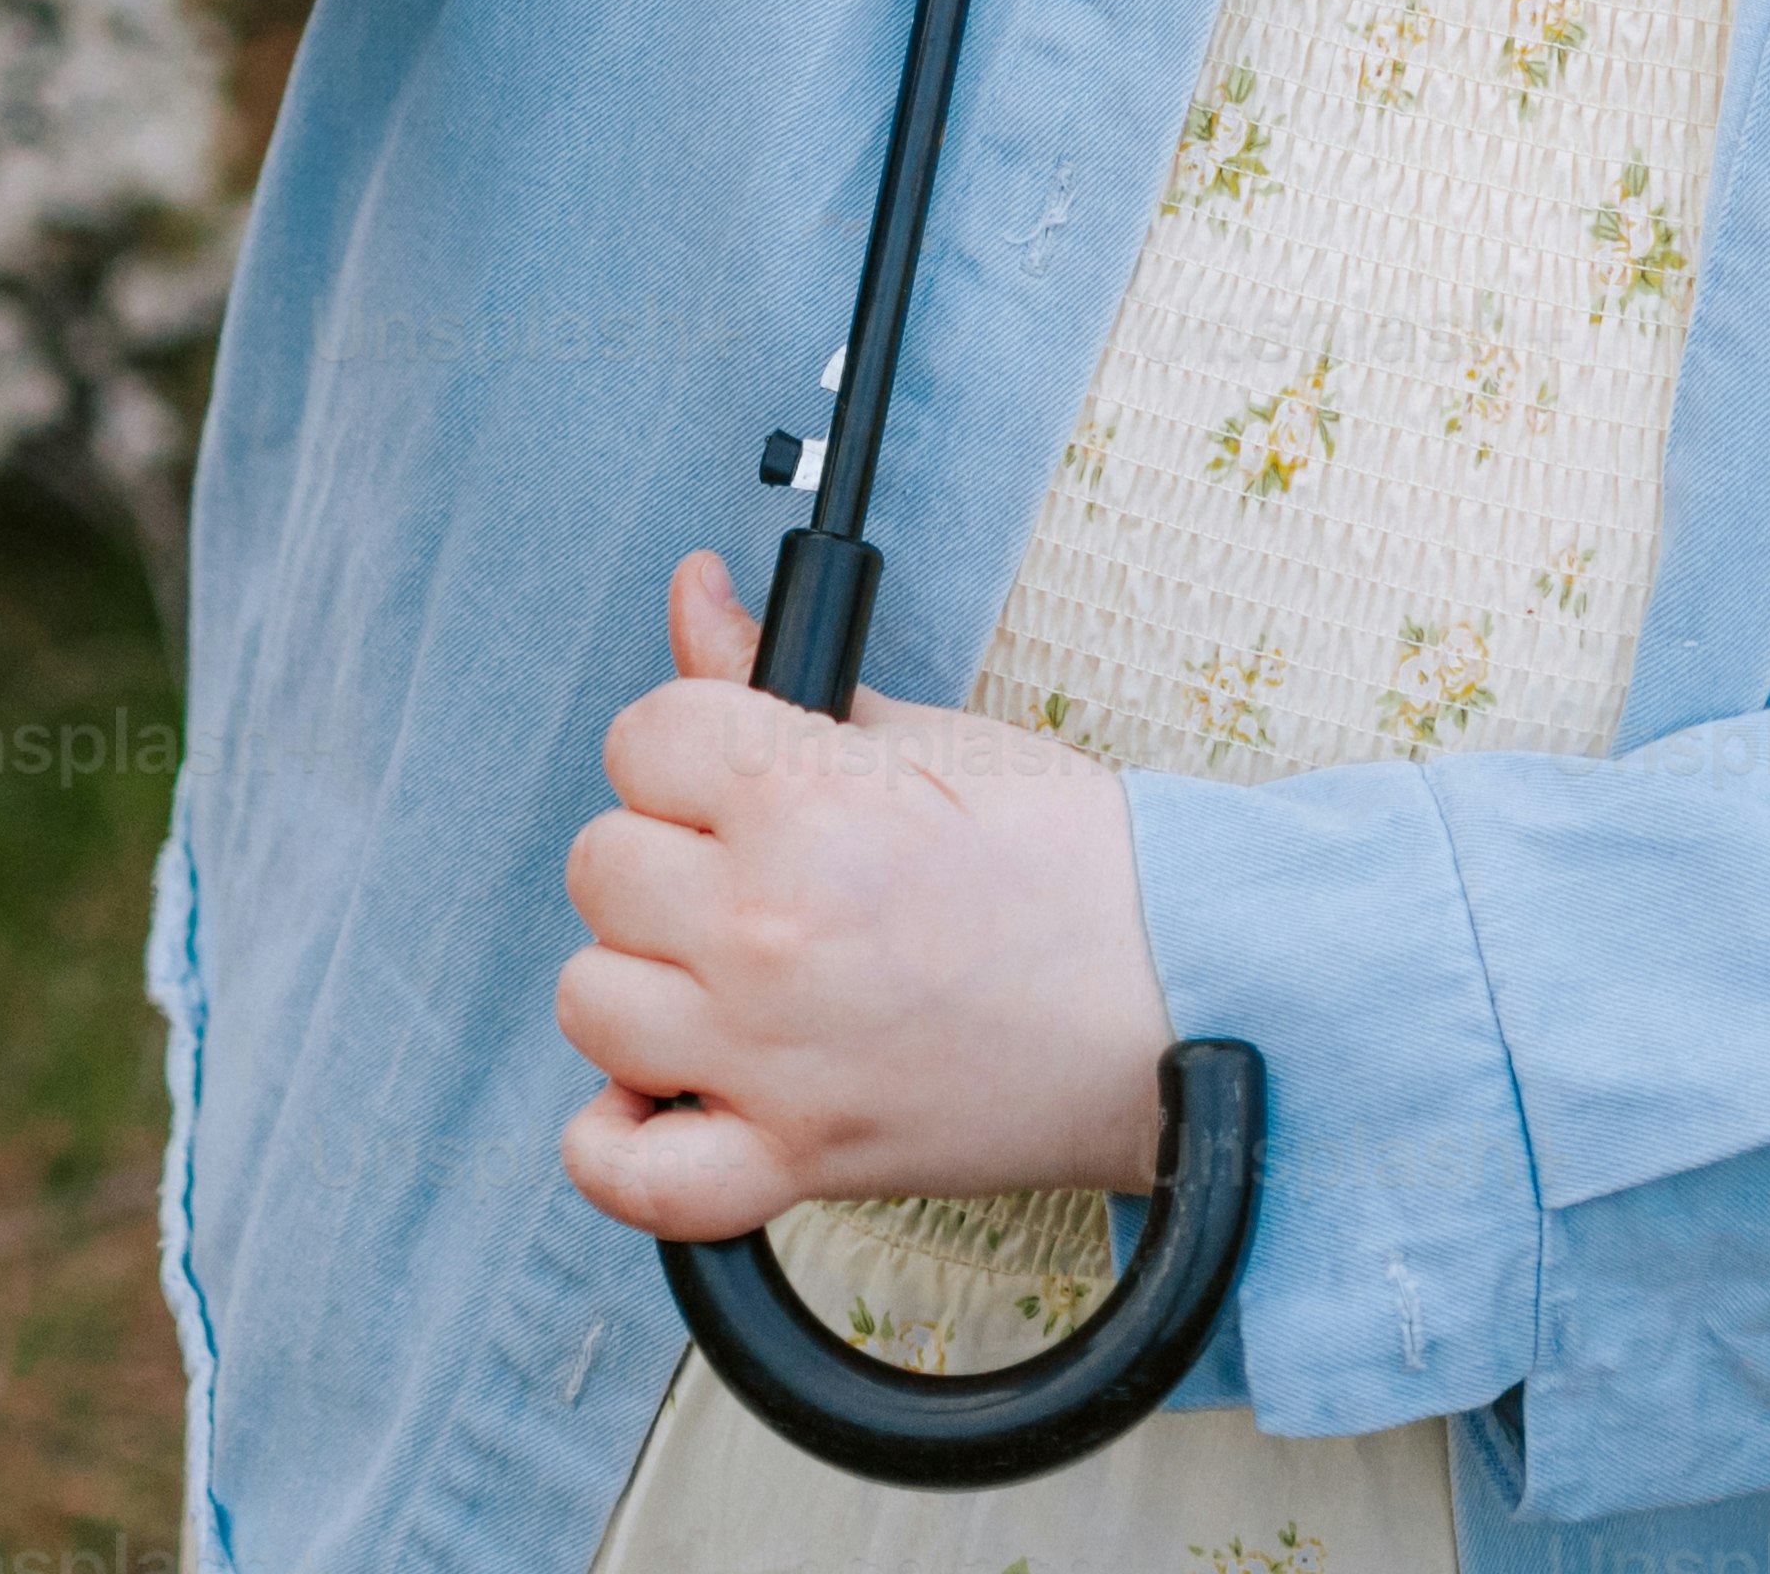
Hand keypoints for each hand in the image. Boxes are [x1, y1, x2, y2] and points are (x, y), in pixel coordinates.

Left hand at [555, 548, 1180, 1240]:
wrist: (1179, 996)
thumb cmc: (1071, 867)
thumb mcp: (927, 735)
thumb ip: (778, 671)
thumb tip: (696, 594)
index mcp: (802, 800)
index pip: (641, 737)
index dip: (688, 751)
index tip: (736, 778)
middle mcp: (766, 927)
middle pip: (603, 867)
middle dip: (669, 860)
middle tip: (754, 876)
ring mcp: (771, 1054)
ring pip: (590, 1000)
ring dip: (646, 985)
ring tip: (727, 978)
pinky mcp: (796, 1160)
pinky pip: (631, 1175)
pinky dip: (621, 1145)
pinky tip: (665, 1094)